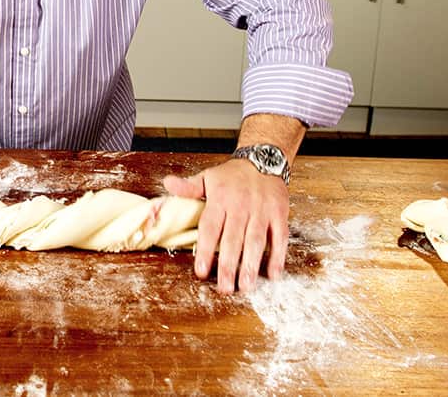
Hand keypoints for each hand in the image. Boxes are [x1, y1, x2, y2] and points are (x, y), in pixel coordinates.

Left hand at [163, 159, 289, 292]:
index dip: (206, 250)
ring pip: (256, 241)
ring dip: (251, 265)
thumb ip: (189, 186)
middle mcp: (241, 207)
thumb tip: (167, 183)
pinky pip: (280, 237)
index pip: (211, 228)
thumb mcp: (207, 177)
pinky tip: (273, 274)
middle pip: (234, 240)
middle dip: (229, 266)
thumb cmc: (232, 174)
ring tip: (246, 286)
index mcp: (221, 200)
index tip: (201, 271)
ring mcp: (262, 211)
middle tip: (225, 288)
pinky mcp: (279, 214)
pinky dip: (278, 256)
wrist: (263, 159)